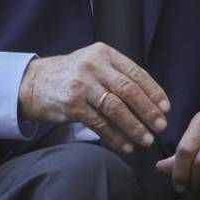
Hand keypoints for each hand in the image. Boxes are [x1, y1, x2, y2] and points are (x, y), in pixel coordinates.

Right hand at [18, 42, 170, 153]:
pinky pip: (100, 124)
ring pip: (116, 109)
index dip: (154, 91)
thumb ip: (116, 74)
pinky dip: (115, 137)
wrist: (33, 83)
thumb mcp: (94, 63)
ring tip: (146, 139)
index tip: (166, 107)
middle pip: (128, 91)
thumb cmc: (70, 75)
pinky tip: (126, 146)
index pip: (136, 73)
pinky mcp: (72, 105)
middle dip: (148, 111)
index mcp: (104, 53)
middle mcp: (94, 67)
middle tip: (161, 126)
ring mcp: (82, 86)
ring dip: (134, 127)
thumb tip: (149, 98)